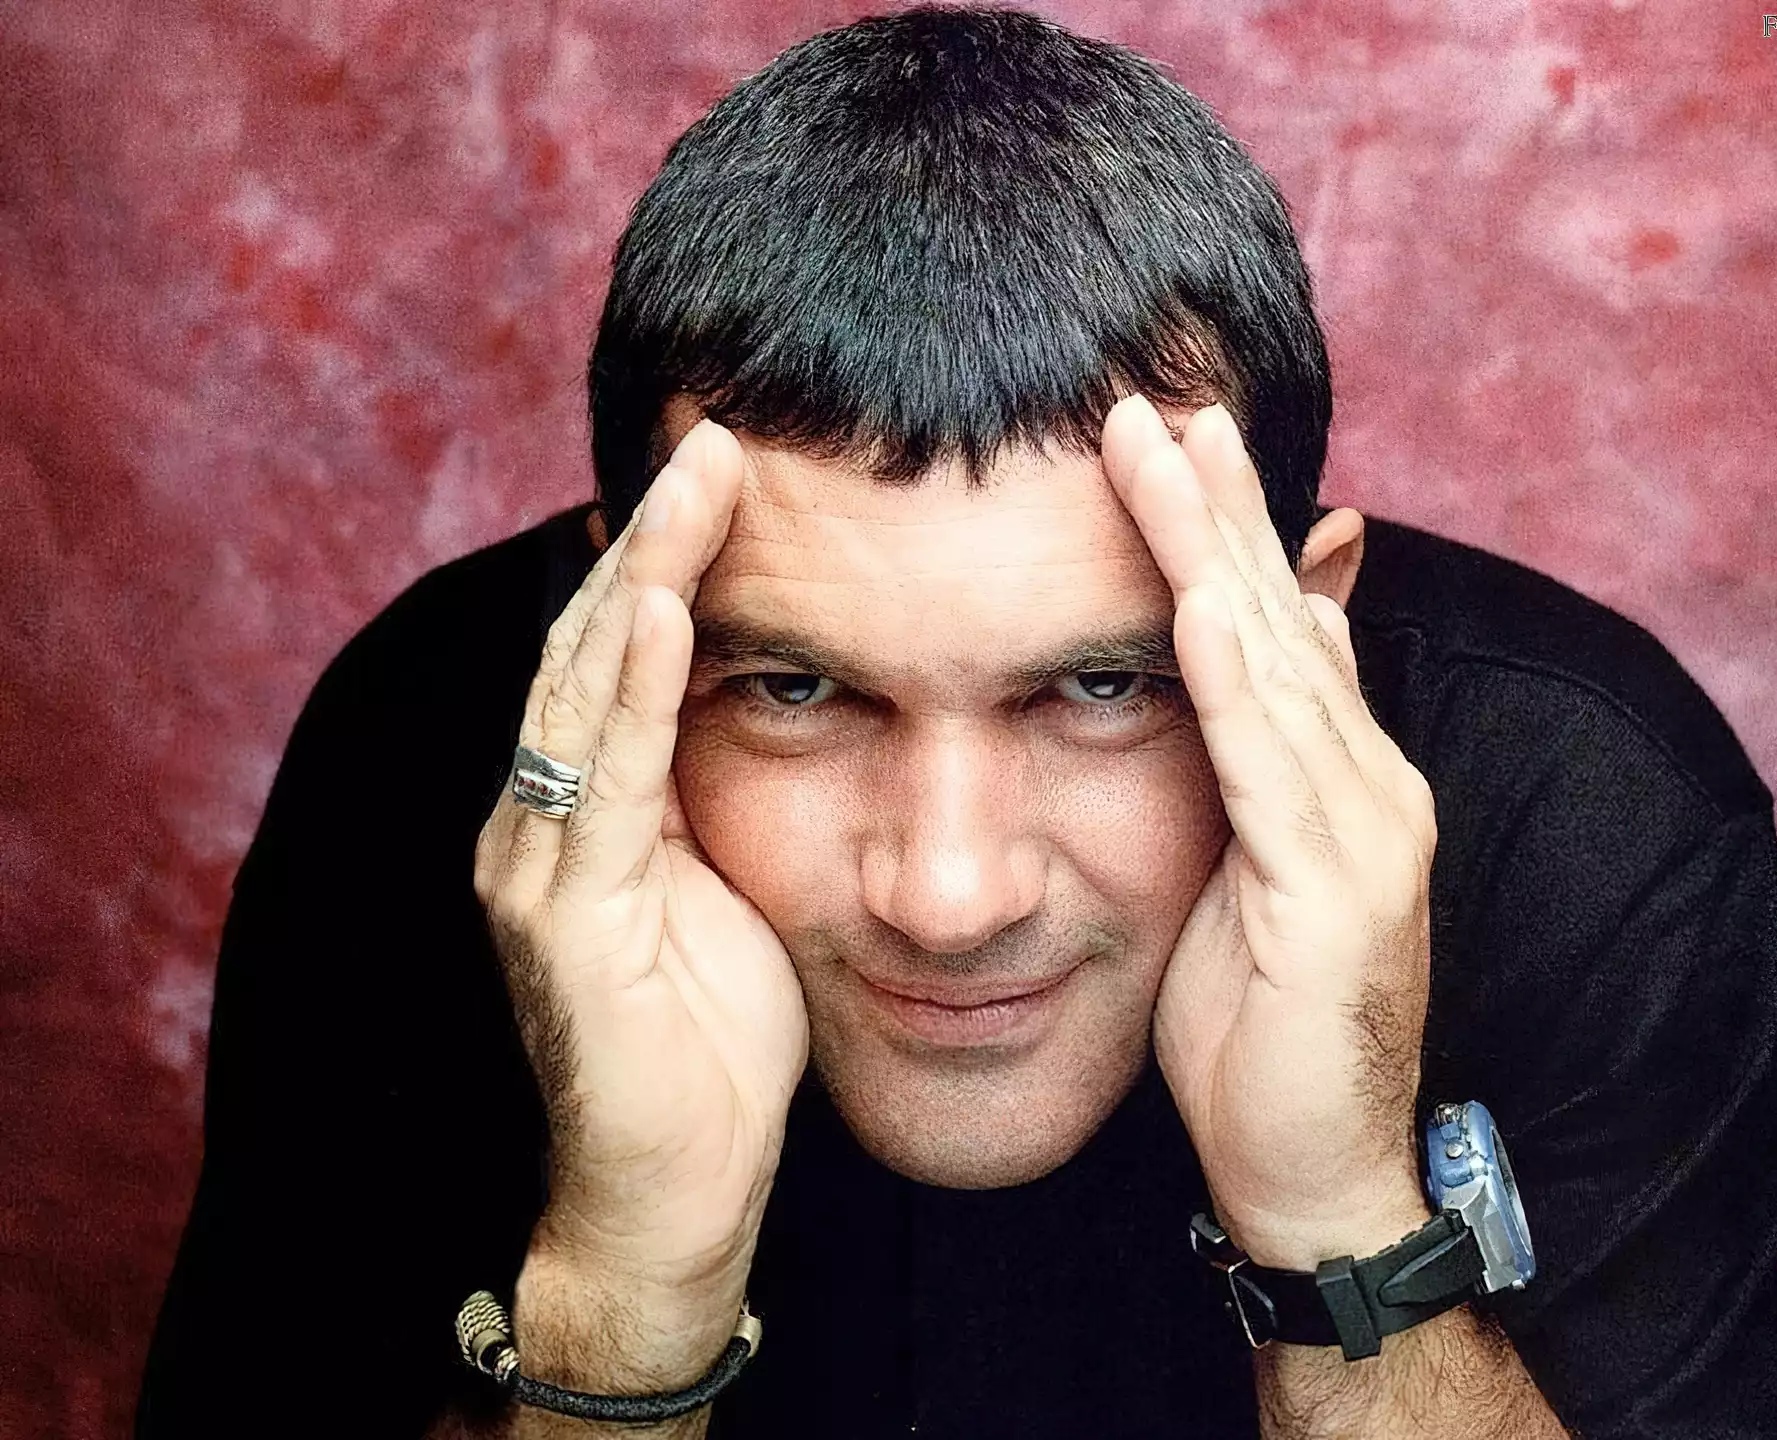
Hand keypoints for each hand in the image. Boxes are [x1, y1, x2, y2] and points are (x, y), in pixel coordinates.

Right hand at [473, 420, 807, 1379]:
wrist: (673, 1192)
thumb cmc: (716, 1041)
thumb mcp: (738, 884)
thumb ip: (729, 791)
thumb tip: (786, 690)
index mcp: (592, 805)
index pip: (627, 650)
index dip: (672, 553)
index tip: (734, 460)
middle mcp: (545, 818)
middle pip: (597, 642)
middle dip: (659, 533)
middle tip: (722, 427)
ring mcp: (541, 866)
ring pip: (588, 688)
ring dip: (645, 573)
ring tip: (698, 475)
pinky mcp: (563, 924)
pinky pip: (603, 788)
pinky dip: (628, 691)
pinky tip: (658, 607)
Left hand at [1102, 397, 1436, 1270]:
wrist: (1310, 1166)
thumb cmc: (1261, 1023)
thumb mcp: (1251, 869)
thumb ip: (1257, 758)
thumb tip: (1271, 637)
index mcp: (1343, 774)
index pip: (1276, 620)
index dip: (1224, 523)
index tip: (1173, 430)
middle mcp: (1370, 783)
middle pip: (1277, 613)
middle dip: (1212, 501)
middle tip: (1153, 397)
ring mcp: (1364, 834)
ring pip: (1274, 663)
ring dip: (1210, 550)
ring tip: (1158, 451)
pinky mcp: (1335, 896)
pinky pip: (1272, 768)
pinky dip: (1234, 679)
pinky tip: (1201, 604)